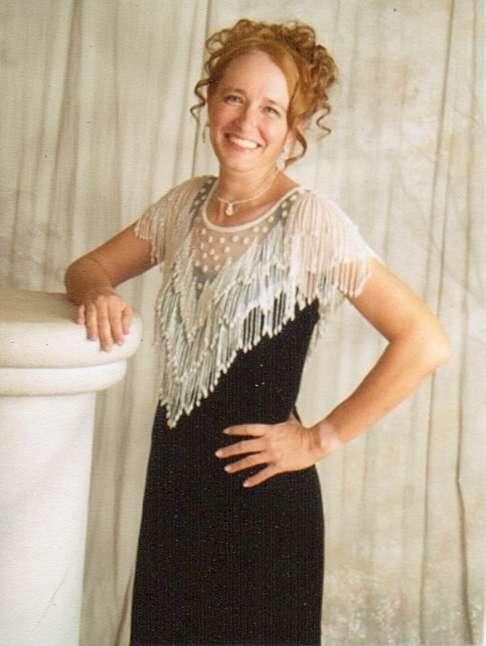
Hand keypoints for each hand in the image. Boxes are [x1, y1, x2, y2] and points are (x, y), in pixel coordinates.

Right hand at [75, 289, 132, 351]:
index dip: (118, 332)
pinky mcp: (82, 303)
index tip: (120, 343)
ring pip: (91, 315)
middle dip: (105, 335)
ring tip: (93, 339)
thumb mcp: (124, 306)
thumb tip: (126, 332)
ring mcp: (92, 302)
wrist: (95, 285)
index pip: (116, 320)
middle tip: (107, 348)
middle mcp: (103, 302)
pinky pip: (80, 309)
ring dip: (92, 327)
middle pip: (104, 320)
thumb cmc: (111, 300)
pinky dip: (79, 315)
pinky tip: (79, 323)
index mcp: (114, 303)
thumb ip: (127, 319)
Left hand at [215, 418, 341, 487]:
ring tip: (227, 468)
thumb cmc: (304, 431)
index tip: (225, 431)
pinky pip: (264, 474)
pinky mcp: (279, 465)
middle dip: (230, 450)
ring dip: (237, 465)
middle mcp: (268, 442)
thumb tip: (286, 409)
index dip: (235, 430)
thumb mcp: (291, 421)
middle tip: (218, 453)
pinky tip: (245, 483)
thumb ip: (285, 417)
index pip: (248, 429)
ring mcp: (273, 454)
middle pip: (244, 446)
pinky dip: (254, 479)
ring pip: (250, 460)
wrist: (315, 442)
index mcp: (270, 430)